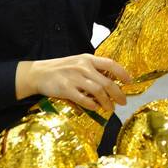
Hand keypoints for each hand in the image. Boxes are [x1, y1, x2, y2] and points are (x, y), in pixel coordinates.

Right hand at [17, 55, 132, 115]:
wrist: (38, 73)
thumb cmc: (61, 69)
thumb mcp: (78, 63)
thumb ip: (93, 71)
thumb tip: (111, 85)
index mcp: (88, 59)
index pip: (110, 64)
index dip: (122, 73)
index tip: (129, 82)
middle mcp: (83, 67)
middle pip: (107, 82)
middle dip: (118, 94)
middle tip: (123, 102)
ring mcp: (74, 78)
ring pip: (98, 91)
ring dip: (107, 102)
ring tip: (110, 108)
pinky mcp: (66, 89)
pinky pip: (84, 99)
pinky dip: (92, 105)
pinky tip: (95, 108)